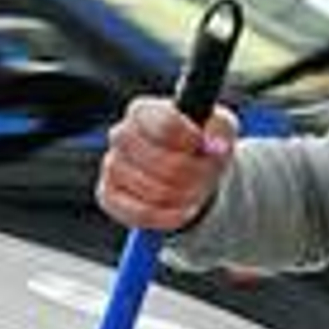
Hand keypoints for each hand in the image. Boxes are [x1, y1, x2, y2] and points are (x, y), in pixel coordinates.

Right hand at [98, 96, 238, 233]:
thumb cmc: (201, 144)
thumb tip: (214, 144)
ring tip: (197, 191)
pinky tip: (183, 211)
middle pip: (160, 161)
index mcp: (144, 111)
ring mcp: (112, 166)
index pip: (165, 123)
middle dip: (192, 173)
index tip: (203, 146)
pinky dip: (168, 217)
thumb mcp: (219, 128)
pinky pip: (140, 214)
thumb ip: (220, 130)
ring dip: (184, 196)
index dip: (189, 139)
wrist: (189, 172)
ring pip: (153, 190)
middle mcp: (121, 134)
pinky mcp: (109, 196)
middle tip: (208, 176)